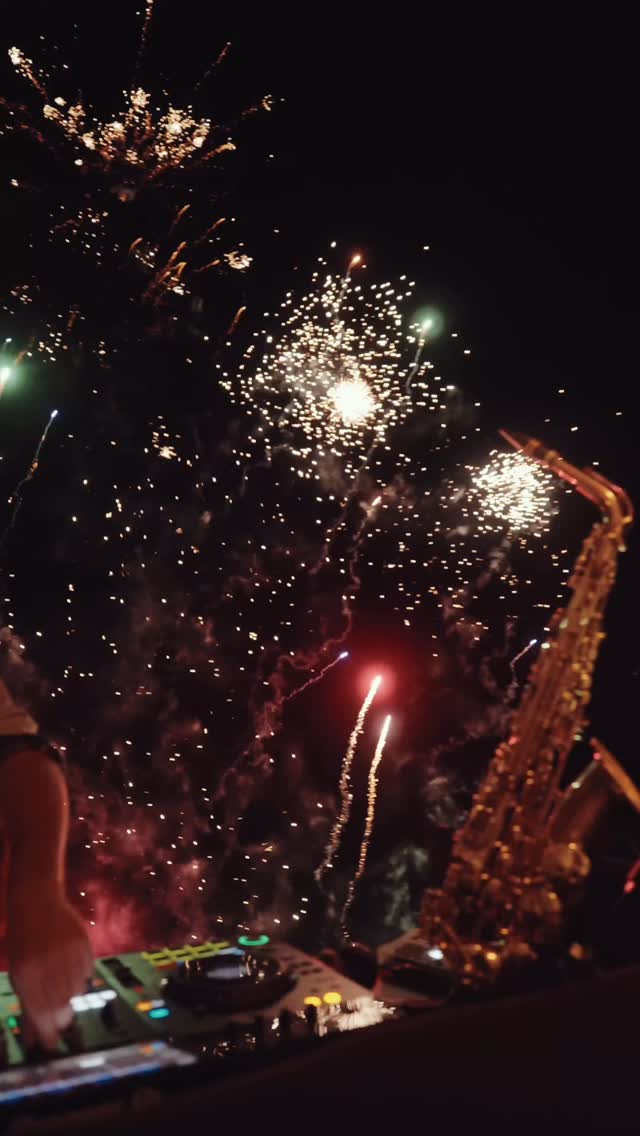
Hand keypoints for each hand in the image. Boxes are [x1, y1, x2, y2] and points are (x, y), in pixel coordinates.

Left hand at [7, 887, 92, 1050]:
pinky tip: (69, 964)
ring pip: (77, 991)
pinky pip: (88, 972)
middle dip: (61, 1017)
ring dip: (70, 994)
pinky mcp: (84, 943)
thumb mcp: (18, 974)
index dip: (48, 1033)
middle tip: (60, 1017)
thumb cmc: (23, 942)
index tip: (51, 1044)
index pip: (41, 1015)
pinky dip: (80, 976)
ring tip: (60, 980)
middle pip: (63, 1007)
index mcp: (27, 974)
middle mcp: (49, 964)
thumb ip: (28, 1007)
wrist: (37, 902)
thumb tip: (35, 1041)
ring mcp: (68, 953)